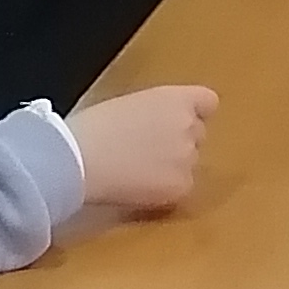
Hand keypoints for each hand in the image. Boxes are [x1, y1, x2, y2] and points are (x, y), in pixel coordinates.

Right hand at [74, 83, 216, 214]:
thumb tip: (158, 125)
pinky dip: (166, 190)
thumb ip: (155, 112)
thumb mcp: (129, 104)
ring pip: (190, 162)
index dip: (195, 112)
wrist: (80, 159)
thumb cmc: (91, 127)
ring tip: (138, 171)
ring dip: (173, 166)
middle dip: (180, 142)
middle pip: (198, 134)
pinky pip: (182, 188)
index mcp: (175, 98)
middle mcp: (189, 125)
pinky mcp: (181, 186)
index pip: (208, 102)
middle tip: (148, 150)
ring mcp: (188, 157)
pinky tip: (139, 187)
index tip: (179, 121)